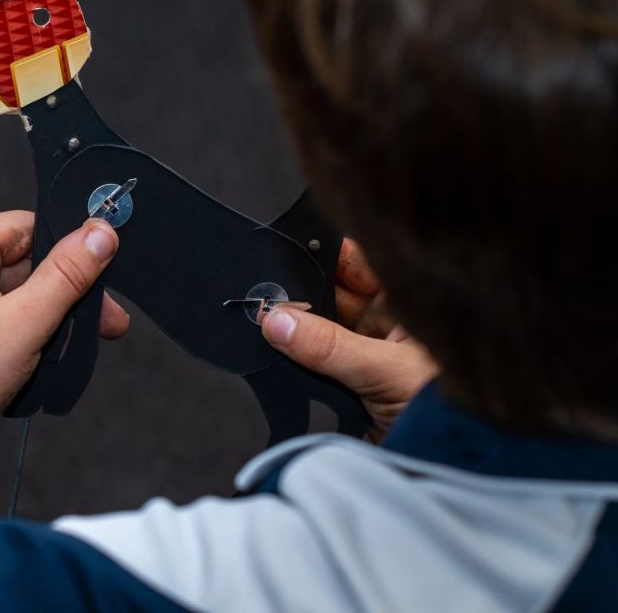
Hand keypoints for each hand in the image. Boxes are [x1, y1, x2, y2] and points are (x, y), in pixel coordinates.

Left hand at [0, 211, 124, 457]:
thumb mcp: (27, 320)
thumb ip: (68, 274)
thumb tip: (100, 231)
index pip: (24, 228)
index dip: (66, 248)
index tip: (102, 271)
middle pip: (19, 265)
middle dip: (63, 295)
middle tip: (106, 323)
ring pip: (6, 299)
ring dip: (43, 322)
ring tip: (69, 351)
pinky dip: (17, 339)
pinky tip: (40, 365)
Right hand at [260, 239, 436, 439]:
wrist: (449, 471)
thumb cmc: (454, 415)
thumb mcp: (388, 372)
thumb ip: (329, 346)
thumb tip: (277, 320)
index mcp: (407, 306)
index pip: (358, 264)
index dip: (325, 254)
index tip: (287, 251)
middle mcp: (384, 327)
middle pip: (329, 296)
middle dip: (299, 294)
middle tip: (269, 294)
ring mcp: (363, 359)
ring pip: (315, 332)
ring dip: (293, 332)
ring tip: (267, 326)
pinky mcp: (345, 391)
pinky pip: (309, 368)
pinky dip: (290, 364)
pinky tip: (272, 355)